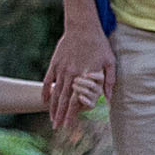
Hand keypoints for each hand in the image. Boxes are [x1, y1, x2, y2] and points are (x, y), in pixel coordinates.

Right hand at [47, 19, 111, 147]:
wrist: (82, 26)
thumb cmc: (99, 44)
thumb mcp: (110, 62)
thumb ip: (109, 81)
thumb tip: (108, 99)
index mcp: (84, 77)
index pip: (75, 100)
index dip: (71, 114)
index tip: (69, 126)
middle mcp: (70, 75)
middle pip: (63, 100)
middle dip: (60, 115)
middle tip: (57, 128)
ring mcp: (60, 69)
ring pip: (54, 92)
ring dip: (52, 107)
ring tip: (51, 119)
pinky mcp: (54, 63)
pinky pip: (47, 80)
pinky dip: (45, 91)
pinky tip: (44, 101)